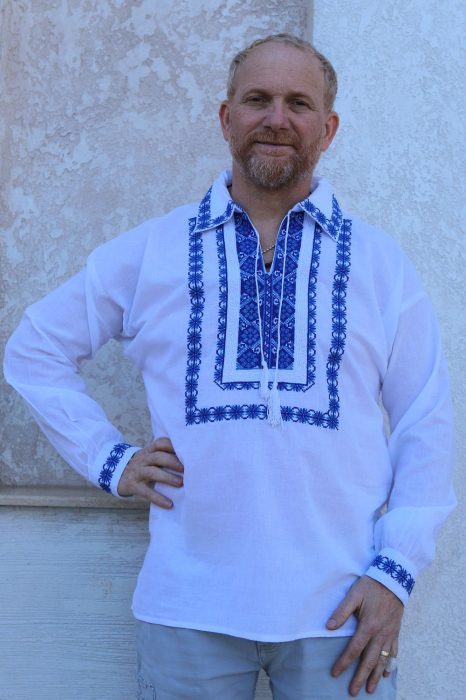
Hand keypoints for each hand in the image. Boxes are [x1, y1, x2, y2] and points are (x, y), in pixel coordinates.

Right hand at [117, 437, 183, 506]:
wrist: (114, 474)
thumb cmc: (139, 466)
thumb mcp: (147, 457)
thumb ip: (162, 456)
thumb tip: (187, 460)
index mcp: (148, 451)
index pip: (160, 443)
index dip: (171, 445)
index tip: (185, 450)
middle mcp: (143, 460)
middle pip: (157, 457)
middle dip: (172, 461)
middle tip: (186, 468)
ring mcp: (137, 472)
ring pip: (152, 472)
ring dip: (167, 477)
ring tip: (180, 483)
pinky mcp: (133, 486)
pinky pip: (146, 492)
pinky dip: (158, 498)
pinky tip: (169, 504)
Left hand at [326, 575, 403, 695]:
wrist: (394, 578)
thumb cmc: (372, 585)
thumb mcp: (354, 594)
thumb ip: (341, 611)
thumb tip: (328, 626)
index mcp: (368, 625)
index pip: (354, 649)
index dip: (344, 662)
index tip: (335, 673)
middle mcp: (380, 634)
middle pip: (369, 660)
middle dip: (360, 677)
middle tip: (353, 692)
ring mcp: (390, 634)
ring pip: (383, 660)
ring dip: (376, 676)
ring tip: (371, 690)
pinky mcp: (396, 631)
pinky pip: (394, 652)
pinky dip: (391, 664)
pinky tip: (388, 673)